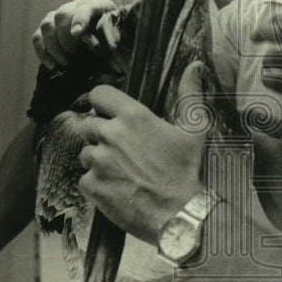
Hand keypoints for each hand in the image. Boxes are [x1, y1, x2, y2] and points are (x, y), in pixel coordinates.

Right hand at [32, 0, 116, 68]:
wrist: (107, 36)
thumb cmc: (116, 37)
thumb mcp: (119, 34)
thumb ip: (115, 37)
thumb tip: (112, 50)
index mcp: (97, 5)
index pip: (85, 8)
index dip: (79, 19)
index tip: (77, 34)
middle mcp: (76, 6)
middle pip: (62, 15)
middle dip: (65, 37)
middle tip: (73, 54)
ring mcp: (60, 16)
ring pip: (47, 24)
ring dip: (53, 45)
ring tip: (64, 62)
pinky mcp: (49, 28)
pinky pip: (38, 36)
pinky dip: (41, 51)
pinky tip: (51, 65)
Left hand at [77, 63, 207, 244]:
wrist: (180, 215)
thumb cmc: (188, 171)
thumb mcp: (194, 129)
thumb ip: (190, 94)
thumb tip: (195, 65)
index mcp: (133, 117)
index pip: (98, 94)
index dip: (103, 103)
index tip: (111, 113)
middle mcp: (111, 135)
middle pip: (90, 125)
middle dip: (102, 135)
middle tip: (124, 150)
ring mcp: (98, 162)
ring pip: (86, 153)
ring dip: (99, 160)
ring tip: (123, 172)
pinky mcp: (91, 186)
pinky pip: (85, 179)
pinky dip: (97, 184)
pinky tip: (117, 188)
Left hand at [252, 11, 281, 132]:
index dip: (280, 17)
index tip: (272, 21)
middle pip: (280, 32)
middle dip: (262, 30)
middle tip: (254, 35)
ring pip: (272, 57)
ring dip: (267, 58)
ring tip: (270, 62)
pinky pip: (273, 80)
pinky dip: (268, 77)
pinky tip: (271, 78)